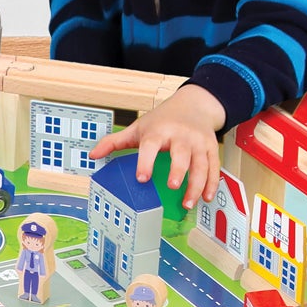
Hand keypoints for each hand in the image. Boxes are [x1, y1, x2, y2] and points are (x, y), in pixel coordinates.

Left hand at [88, 83, 226, 209]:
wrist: (194, 104)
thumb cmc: (163, 119)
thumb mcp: (138, 127)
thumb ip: (115, 142)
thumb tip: (93, 154)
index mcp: (159, 131)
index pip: (151, 145)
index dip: (146, 161)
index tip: (142, 178)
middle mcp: (180, 135)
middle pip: (181, 153)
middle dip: (178, 171)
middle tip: (173, 186)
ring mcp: (197, 142)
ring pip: (201, 164)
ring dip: (196, 184)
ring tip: (188, 202)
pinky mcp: (210, 148)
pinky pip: (214, 167)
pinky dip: (212, 184)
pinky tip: (206, 198)